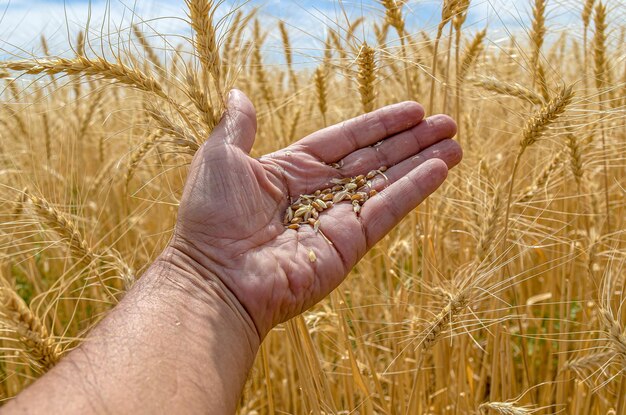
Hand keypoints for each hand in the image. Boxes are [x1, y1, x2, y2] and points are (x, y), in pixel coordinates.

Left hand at [170, 90, 461, 338]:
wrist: (216, 276)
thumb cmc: (211, 218)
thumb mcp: (220, 158)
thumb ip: (237, 127)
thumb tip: (238, 93)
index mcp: (292, 170)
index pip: (345, 140)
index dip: (379, 124)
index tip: (412, 109)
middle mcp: (319, 193)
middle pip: (375, 159)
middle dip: (411, 141)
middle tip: (447, 123)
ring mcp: (337, 219)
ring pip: (388, 182)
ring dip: (422, 162)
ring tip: (455, 144)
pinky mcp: (350, 244)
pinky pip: (388, 209)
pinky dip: (415, 190)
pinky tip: (440, 169)